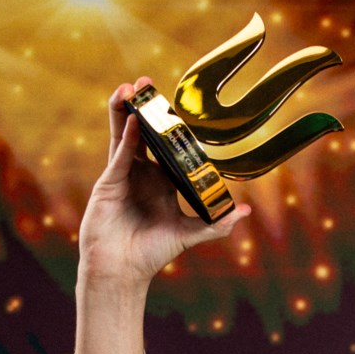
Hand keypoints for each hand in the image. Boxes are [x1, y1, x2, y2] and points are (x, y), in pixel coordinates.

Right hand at [78, 79, 251, 289]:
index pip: (167, 146)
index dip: (170, 125)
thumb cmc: (151, 254)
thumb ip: (216, 223)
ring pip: (124, 135)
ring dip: (126, 110)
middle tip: (147, 81)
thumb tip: (245, 211)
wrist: (122, 271)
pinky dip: (127, 136)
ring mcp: (123, 175)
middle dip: (144, 108)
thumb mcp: (189, 234)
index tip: (176, 104)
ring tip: (130, 87)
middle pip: (143, 132)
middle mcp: (141, 173)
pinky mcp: (109, 182)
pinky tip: (133, 119)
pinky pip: (120, 154)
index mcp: (160, 181)